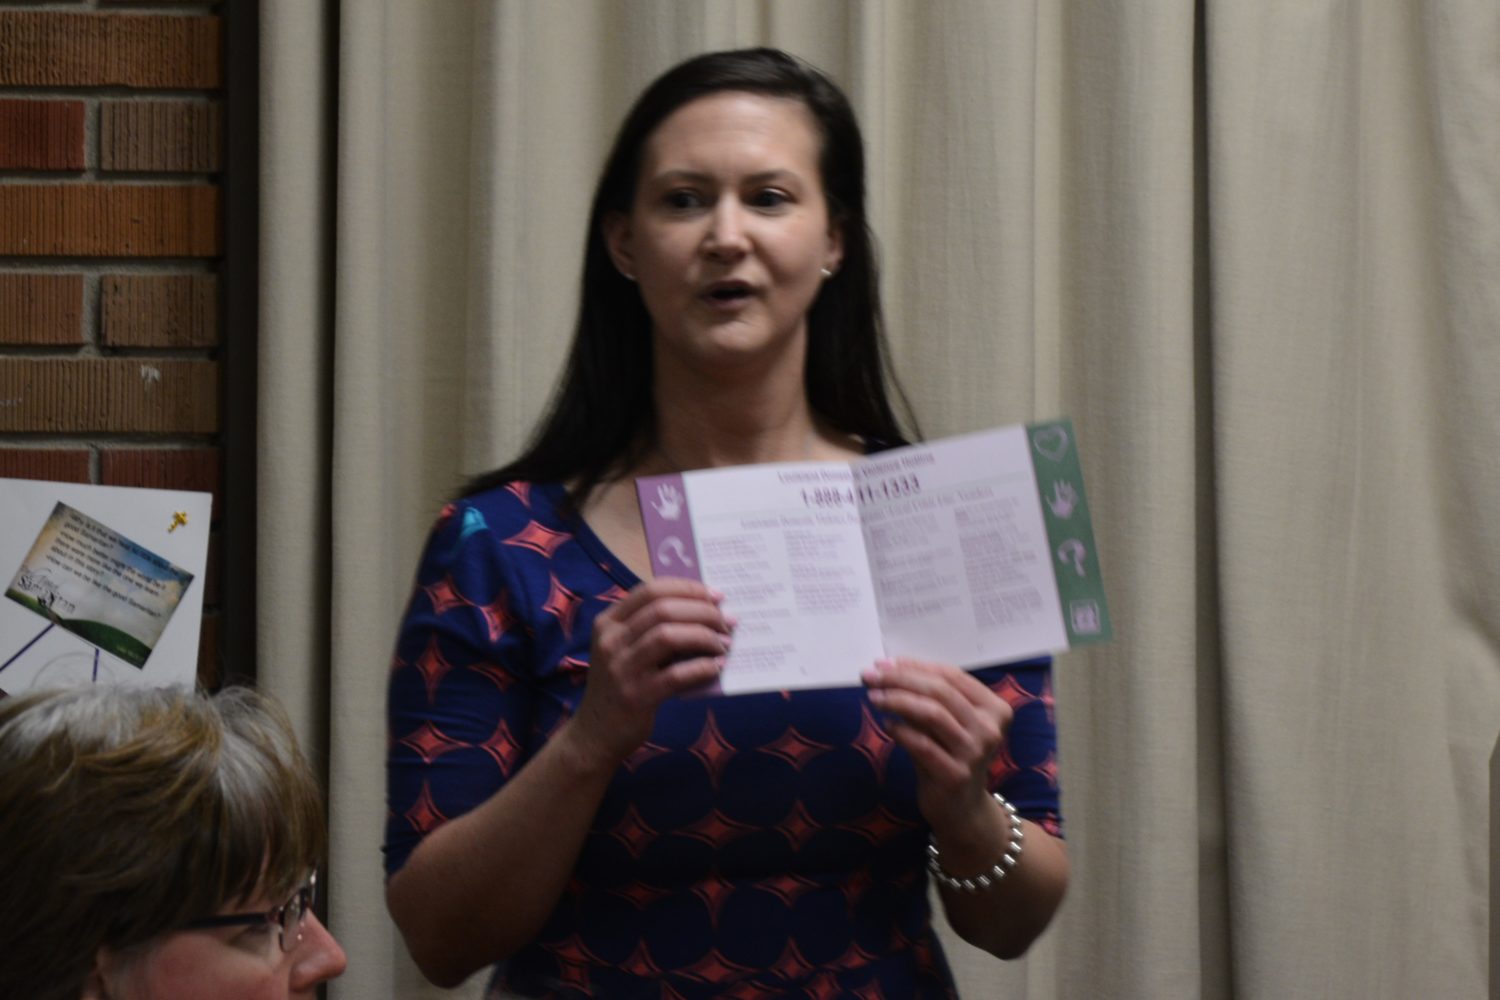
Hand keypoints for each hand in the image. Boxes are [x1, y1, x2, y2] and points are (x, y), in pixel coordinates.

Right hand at [569, 578, 732, 766]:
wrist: (595, 733)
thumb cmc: (619, 685)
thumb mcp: (624, 650)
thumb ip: (651, 629)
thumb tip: (703, 611)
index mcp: (608, 623)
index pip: (650, 590)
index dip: (687, 588)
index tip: (716, 595)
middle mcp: (611, 641)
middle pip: (663, 609)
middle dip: (702, 611)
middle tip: (728, 621)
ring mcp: (621, 669)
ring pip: (668, 636)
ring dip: (704, 636)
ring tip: (725, 643)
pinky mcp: (636, 697)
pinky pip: (676, 675)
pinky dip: (701, 667)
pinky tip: (716, 666)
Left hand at [861, 657, 1012, 836]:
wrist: (961, 808)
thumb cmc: (950, 756)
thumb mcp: (946, 723)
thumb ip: (927, 698)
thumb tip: (887, 668)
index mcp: (995, 708)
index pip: (952, 675)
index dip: (915, 666)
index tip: (884, 663)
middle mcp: (990, 729)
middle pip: (941, 691)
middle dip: (901, 679)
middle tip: (871, 676)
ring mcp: (976, 753)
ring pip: (932, 714)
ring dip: (897, 701)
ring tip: (874, 697)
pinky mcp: (956, 775)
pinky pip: (922, 745)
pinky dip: (901, 730)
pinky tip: (887, 724)